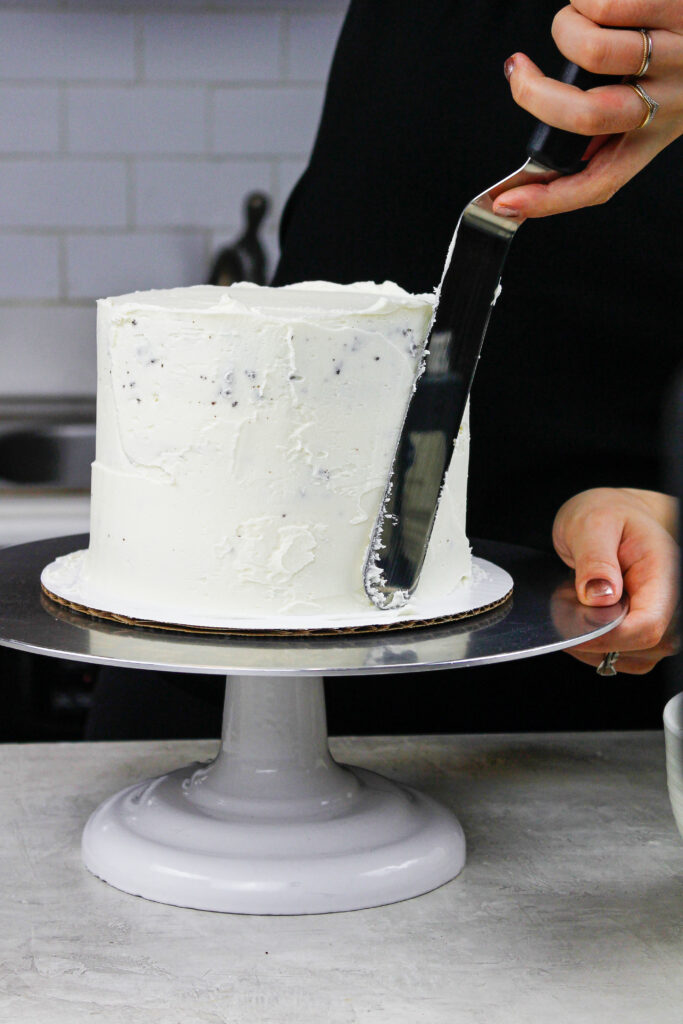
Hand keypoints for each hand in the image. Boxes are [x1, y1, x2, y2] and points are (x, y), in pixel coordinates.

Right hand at [492, 0, 682, 217]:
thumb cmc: (674, 43)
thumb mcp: (648, 96)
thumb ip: (604, 122)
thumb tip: (545, 157)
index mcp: (654, 134)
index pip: (599, 182)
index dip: (549, 199)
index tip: (505, 202)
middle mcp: (671, 102)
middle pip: (588, 116)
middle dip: (535, 94)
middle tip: (518, 71)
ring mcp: (678, 56)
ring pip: (592, 52)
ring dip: (565, 29)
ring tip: (575, 17)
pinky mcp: (676, 8)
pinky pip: (606, 6)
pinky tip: (593, 0)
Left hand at [553, 487, 679, 673]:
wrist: (612, 514)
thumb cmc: (607, 514)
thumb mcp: (592, 523)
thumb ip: (595, 559)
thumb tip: (600, 596)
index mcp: (665, 572)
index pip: (649, 625)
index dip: (609, 635)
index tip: (573, 629)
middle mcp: (671, 601)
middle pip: (642, 647)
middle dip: (596, 639)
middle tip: (566, 606)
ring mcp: (662, 619)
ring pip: (632, 658)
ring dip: (594, 646)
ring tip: (574, 608)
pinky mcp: (645, 630)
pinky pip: (623, 656)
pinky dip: (597, 648)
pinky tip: (582, 621)